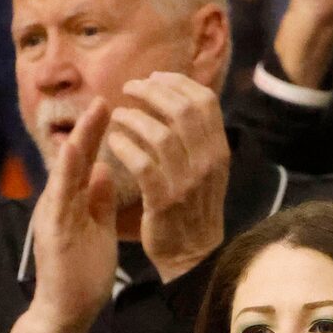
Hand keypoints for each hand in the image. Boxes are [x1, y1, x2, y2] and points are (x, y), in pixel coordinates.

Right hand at [12, 99, 119, 332]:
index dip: (98, 133)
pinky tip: (77, 151)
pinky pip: (61, 197)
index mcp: (72, 201)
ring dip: (78, 140)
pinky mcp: (52, 231)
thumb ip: (97, 199)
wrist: (66, 310)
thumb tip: (103, 169)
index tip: (112, 106)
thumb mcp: (95, 227)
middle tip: (103, 97)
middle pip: (73, 158)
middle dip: (88, 127)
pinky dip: (67, 172)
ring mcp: (53, 215)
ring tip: (92, 113)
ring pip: (64, 171)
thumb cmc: (82, 271)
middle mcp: (59, 202)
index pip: (86, 160)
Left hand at [106, 73, 228, 280]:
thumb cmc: (191, 207)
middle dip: (152, 91)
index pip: (204, 100)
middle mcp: (208, 162)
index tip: (153, 77)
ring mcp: (188, 183)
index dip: (177, 82)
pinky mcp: (165, 201)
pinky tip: (113, 141)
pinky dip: (125, 146)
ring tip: (117, 116)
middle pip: (182, 110)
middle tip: (129, 88)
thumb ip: (194, 136)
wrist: (192, 255)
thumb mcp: (205, 168)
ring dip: (133, 118)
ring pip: (160, 134)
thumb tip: (175, 95)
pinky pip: (143, 164)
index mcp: (219, 149)